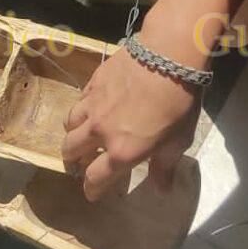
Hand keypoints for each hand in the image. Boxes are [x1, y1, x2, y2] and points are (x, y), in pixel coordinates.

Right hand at [63, 39, 200, 201]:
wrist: (168, 55)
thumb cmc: (179, 102)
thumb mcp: (178, 140)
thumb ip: (165, 166)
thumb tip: (162, 189)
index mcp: (121, 152)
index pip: (95, 179)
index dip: (91, 190)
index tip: (92, 193)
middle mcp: (99, 131)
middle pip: (71, 151)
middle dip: (73, 160)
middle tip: (82, 160)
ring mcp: (93, 105)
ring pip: (68, 124)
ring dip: (73, 133)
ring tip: (82, 132)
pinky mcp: (93, 82)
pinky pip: (79, 100)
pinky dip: (82, 108)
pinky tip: (92, 106)